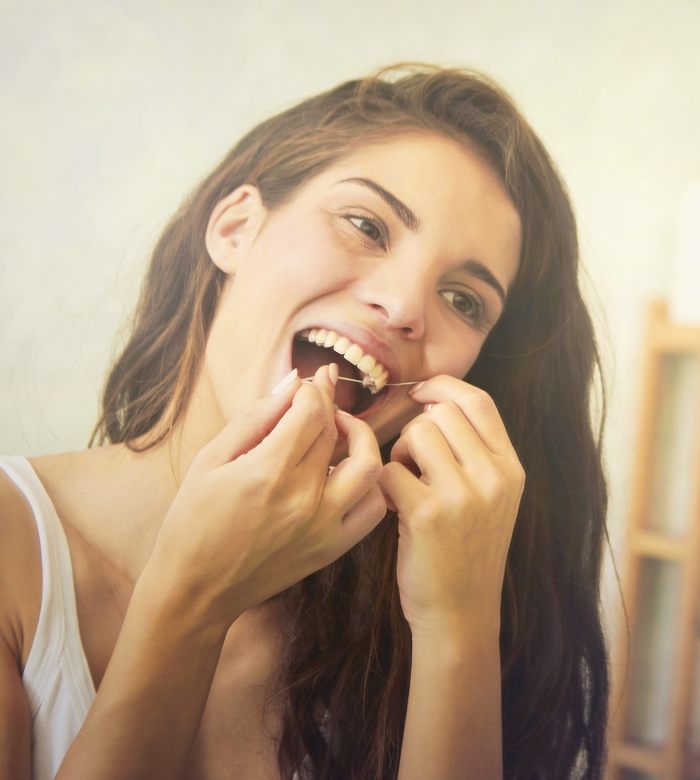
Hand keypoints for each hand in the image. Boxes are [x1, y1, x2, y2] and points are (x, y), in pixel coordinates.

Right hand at [148, 365, 386, 625]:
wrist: (195, 590)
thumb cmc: (193, 520)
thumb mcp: (210, 459)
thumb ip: (256, 417)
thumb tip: (294, 381)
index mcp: (267, 471)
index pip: (312, 410)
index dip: (313, 389)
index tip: (307, 384)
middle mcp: (302, 498)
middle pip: (335, 432)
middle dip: (329, 403)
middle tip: (319, 396)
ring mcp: (322, 526)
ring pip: (368, 465)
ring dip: (360, 438)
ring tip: (339, 431)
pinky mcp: (331, 548)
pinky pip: (372, 508)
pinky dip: (369, 484)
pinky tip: (346, 473)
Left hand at [378, 376, 524, 636]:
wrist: (461, 612)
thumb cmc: (468, 550)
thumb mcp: (492, 498)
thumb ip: (475, 453)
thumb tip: (433, 403)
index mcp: (511, 468)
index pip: (480, 401)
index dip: (444, 386)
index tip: (420, 393)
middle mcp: (493, 477)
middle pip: (441, 413)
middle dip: (416, 429)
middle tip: (412, 463)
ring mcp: (463, 495)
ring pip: (416, 434)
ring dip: (399, 454)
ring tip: (406, 484)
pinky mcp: (428, 514)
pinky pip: (390, 468)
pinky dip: (385, 483)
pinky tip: (395, 506)